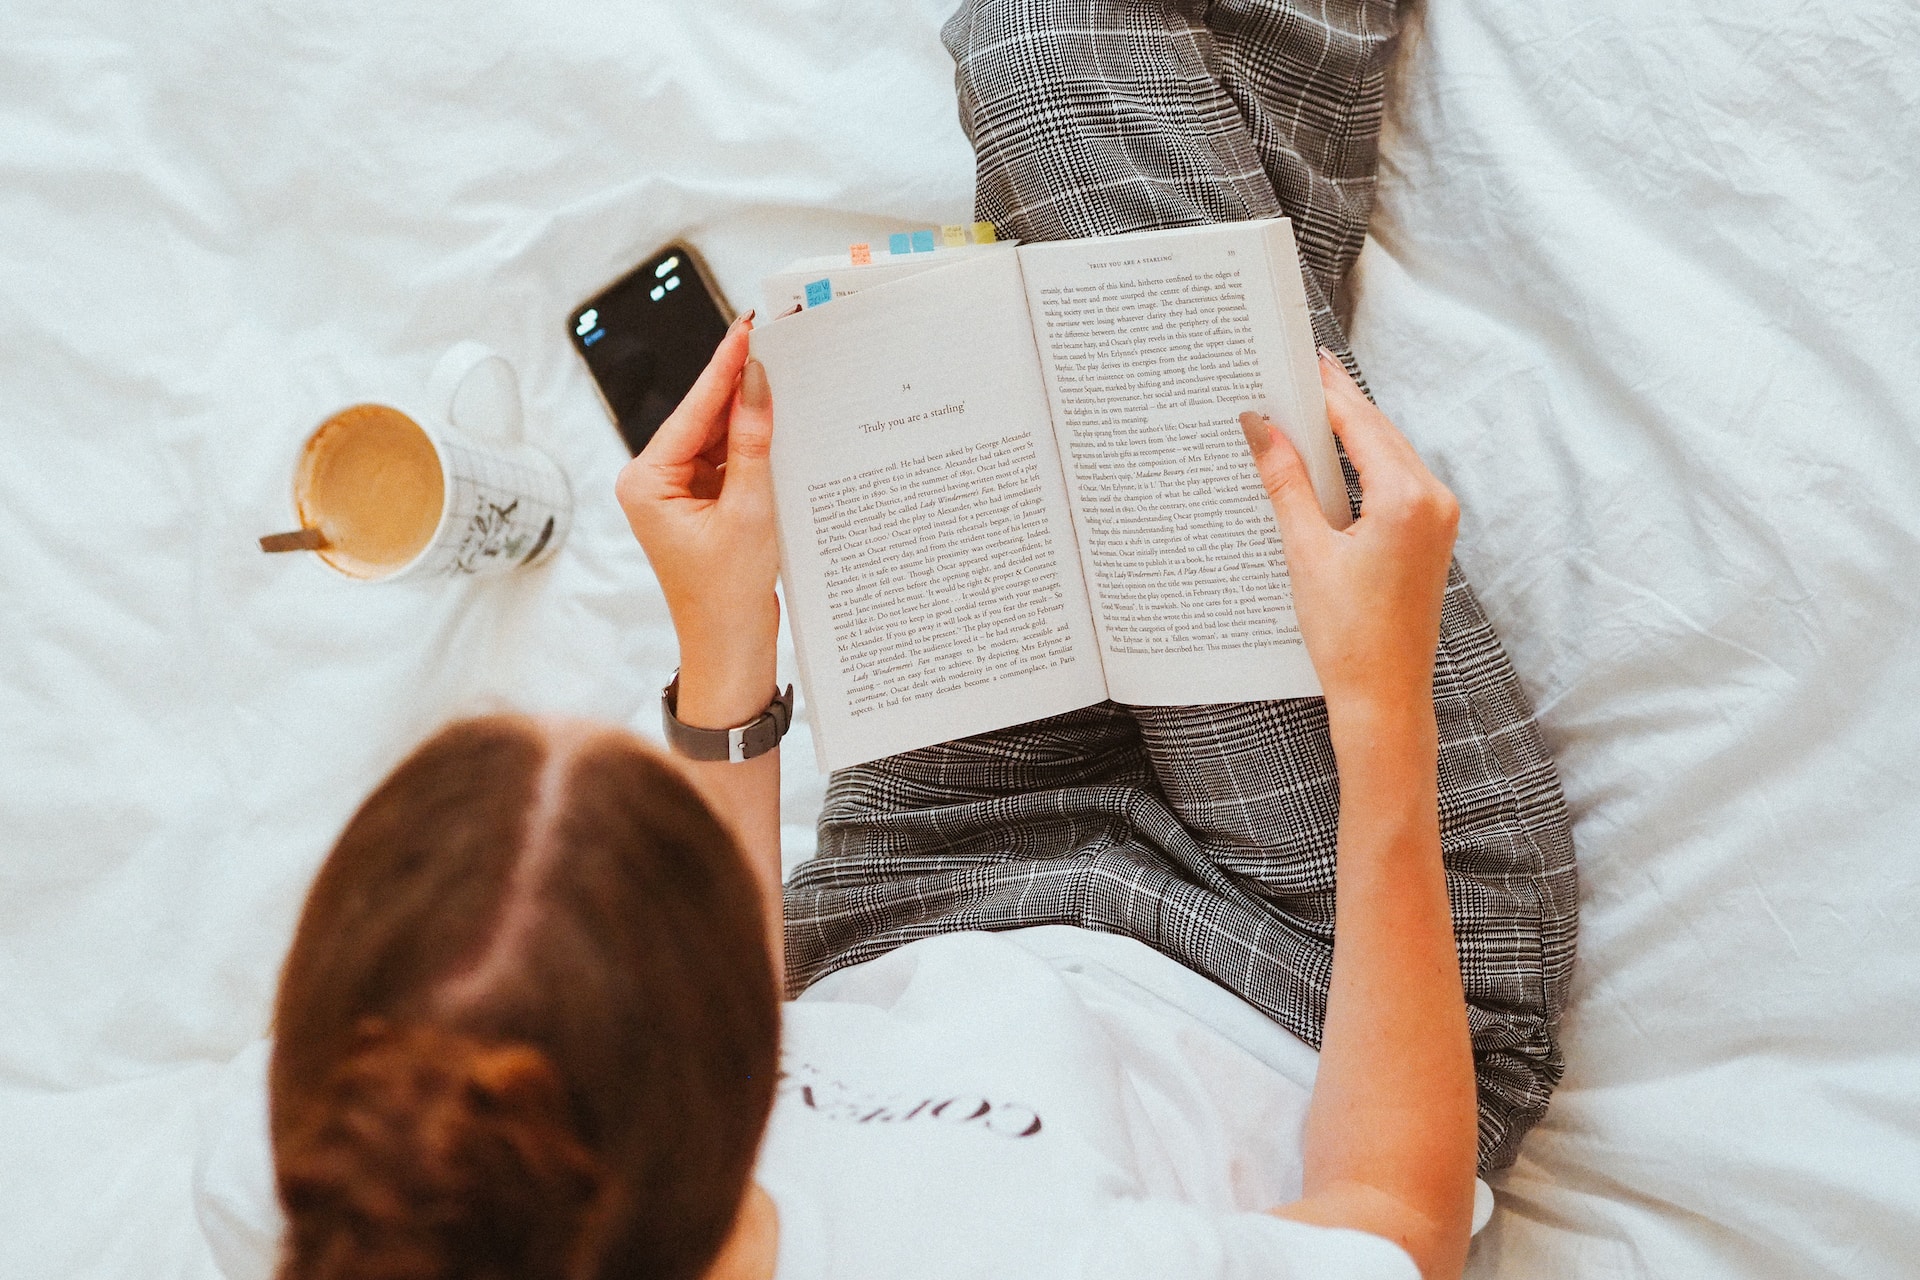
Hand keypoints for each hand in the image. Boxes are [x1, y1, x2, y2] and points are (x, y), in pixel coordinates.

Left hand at [615, 313, 778, 724]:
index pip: (691, 411)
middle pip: (702, 420)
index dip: (723, 369)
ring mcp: (675, 495)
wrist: (730, 651)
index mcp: (646, 482)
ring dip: (750, 418)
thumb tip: (756, 383)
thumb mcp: (749, 510)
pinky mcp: (699, 506)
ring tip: (787, 378)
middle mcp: (652, 483)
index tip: (746, 330)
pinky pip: (727, 464)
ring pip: (717, 440)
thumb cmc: (728, 595)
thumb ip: (751, 442)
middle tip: (774, 343)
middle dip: (739, 388)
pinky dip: (752, 449)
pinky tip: (782, 425)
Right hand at [1240, 351, 1457, 722]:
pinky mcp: (1431, 537)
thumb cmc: (1348, 636)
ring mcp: (1438, 518)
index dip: (1324, 391)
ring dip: (1349, 433)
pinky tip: (1330, 460)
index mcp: (1407, 498)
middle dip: (1336, 405)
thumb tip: (1260, 428)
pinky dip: (1363, 464)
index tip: (1296, 362)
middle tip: (1295, 374)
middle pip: (1378, 432)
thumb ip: (1285, 482)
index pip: (1359, 423)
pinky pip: (1396, 482)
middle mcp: (1434, 500)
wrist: (1384, 699)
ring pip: (1388, 454)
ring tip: (1305, 409)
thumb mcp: (1306, 552)